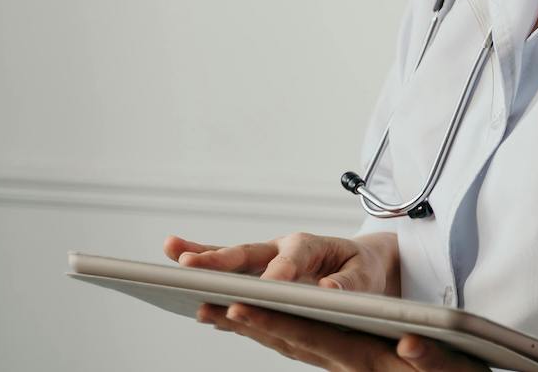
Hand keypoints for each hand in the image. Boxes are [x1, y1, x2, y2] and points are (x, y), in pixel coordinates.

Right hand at [163, 231, 396, 295]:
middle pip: (248, 253)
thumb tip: (329, 290)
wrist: (362, 262)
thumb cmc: (363, 268)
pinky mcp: (260, 273)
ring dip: (202, 258)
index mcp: (310, 246)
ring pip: (231, 259)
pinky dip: (209, 277)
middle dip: (219, 258)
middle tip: (189, 263)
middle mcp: (282, 249)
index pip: (290, 259)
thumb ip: (350, 283)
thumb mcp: (366, 275)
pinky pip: (231, 274)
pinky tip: (184, 285)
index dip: (277, 273)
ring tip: (170, 253)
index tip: (264, 287)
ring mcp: (267, 261)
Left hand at [198, 301, 491, 370]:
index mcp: (368, 360)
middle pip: (293, 341)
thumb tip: (409, 345)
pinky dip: (277, 333)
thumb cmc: (457, 370)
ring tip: (216, 311)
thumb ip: (430, 359)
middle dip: (251, 323)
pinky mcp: (350, 360)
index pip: (314, 338)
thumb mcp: (452, 366)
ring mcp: (347, 365)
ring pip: (293, 345)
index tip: (239, 306)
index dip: (276, 321)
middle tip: (209, 305)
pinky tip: (256, 321)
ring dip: (256, 329)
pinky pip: (306, 346)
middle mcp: (350, 364)